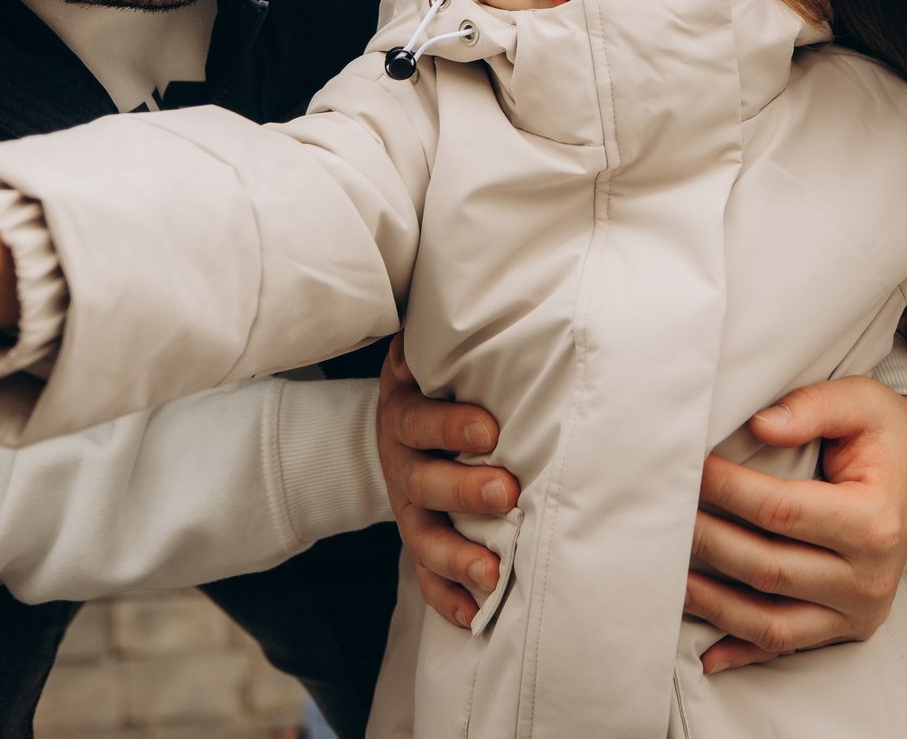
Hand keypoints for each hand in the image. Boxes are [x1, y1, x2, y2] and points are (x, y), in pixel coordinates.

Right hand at [376, 338, 521, 628]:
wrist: (399, 417)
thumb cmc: (438, 378)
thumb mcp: (431, 352)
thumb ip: (455, 336)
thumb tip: (502, 291)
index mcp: (404, 412)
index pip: (420, 421)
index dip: (450, 426)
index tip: (489, 430)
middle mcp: (401, 462)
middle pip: (424, 483)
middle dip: (464, 491)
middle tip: (507, 492)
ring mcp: (407, 506)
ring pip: (422, 537)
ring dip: (457, 557)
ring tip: (494, 572)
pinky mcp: (418, 537)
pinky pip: (425, 577)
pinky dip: (448, 599)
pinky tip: (477, 616)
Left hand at [682, 375, 906, 672]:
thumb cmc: (884, 433)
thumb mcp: (862, 401)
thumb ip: (813, 407)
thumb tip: (760, 424)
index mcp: (876, 521)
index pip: (782, 511)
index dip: (729, 491)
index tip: (693, 469)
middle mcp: (871, 577)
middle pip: (769, 569)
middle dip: (709, 543)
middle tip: (669, 515)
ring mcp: (860, 610)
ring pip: (772, 622)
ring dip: (715, 604)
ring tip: (672, 578)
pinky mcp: (847, 627)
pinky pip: (787, 647)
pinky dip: (743, 652)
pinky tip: (706, 653)